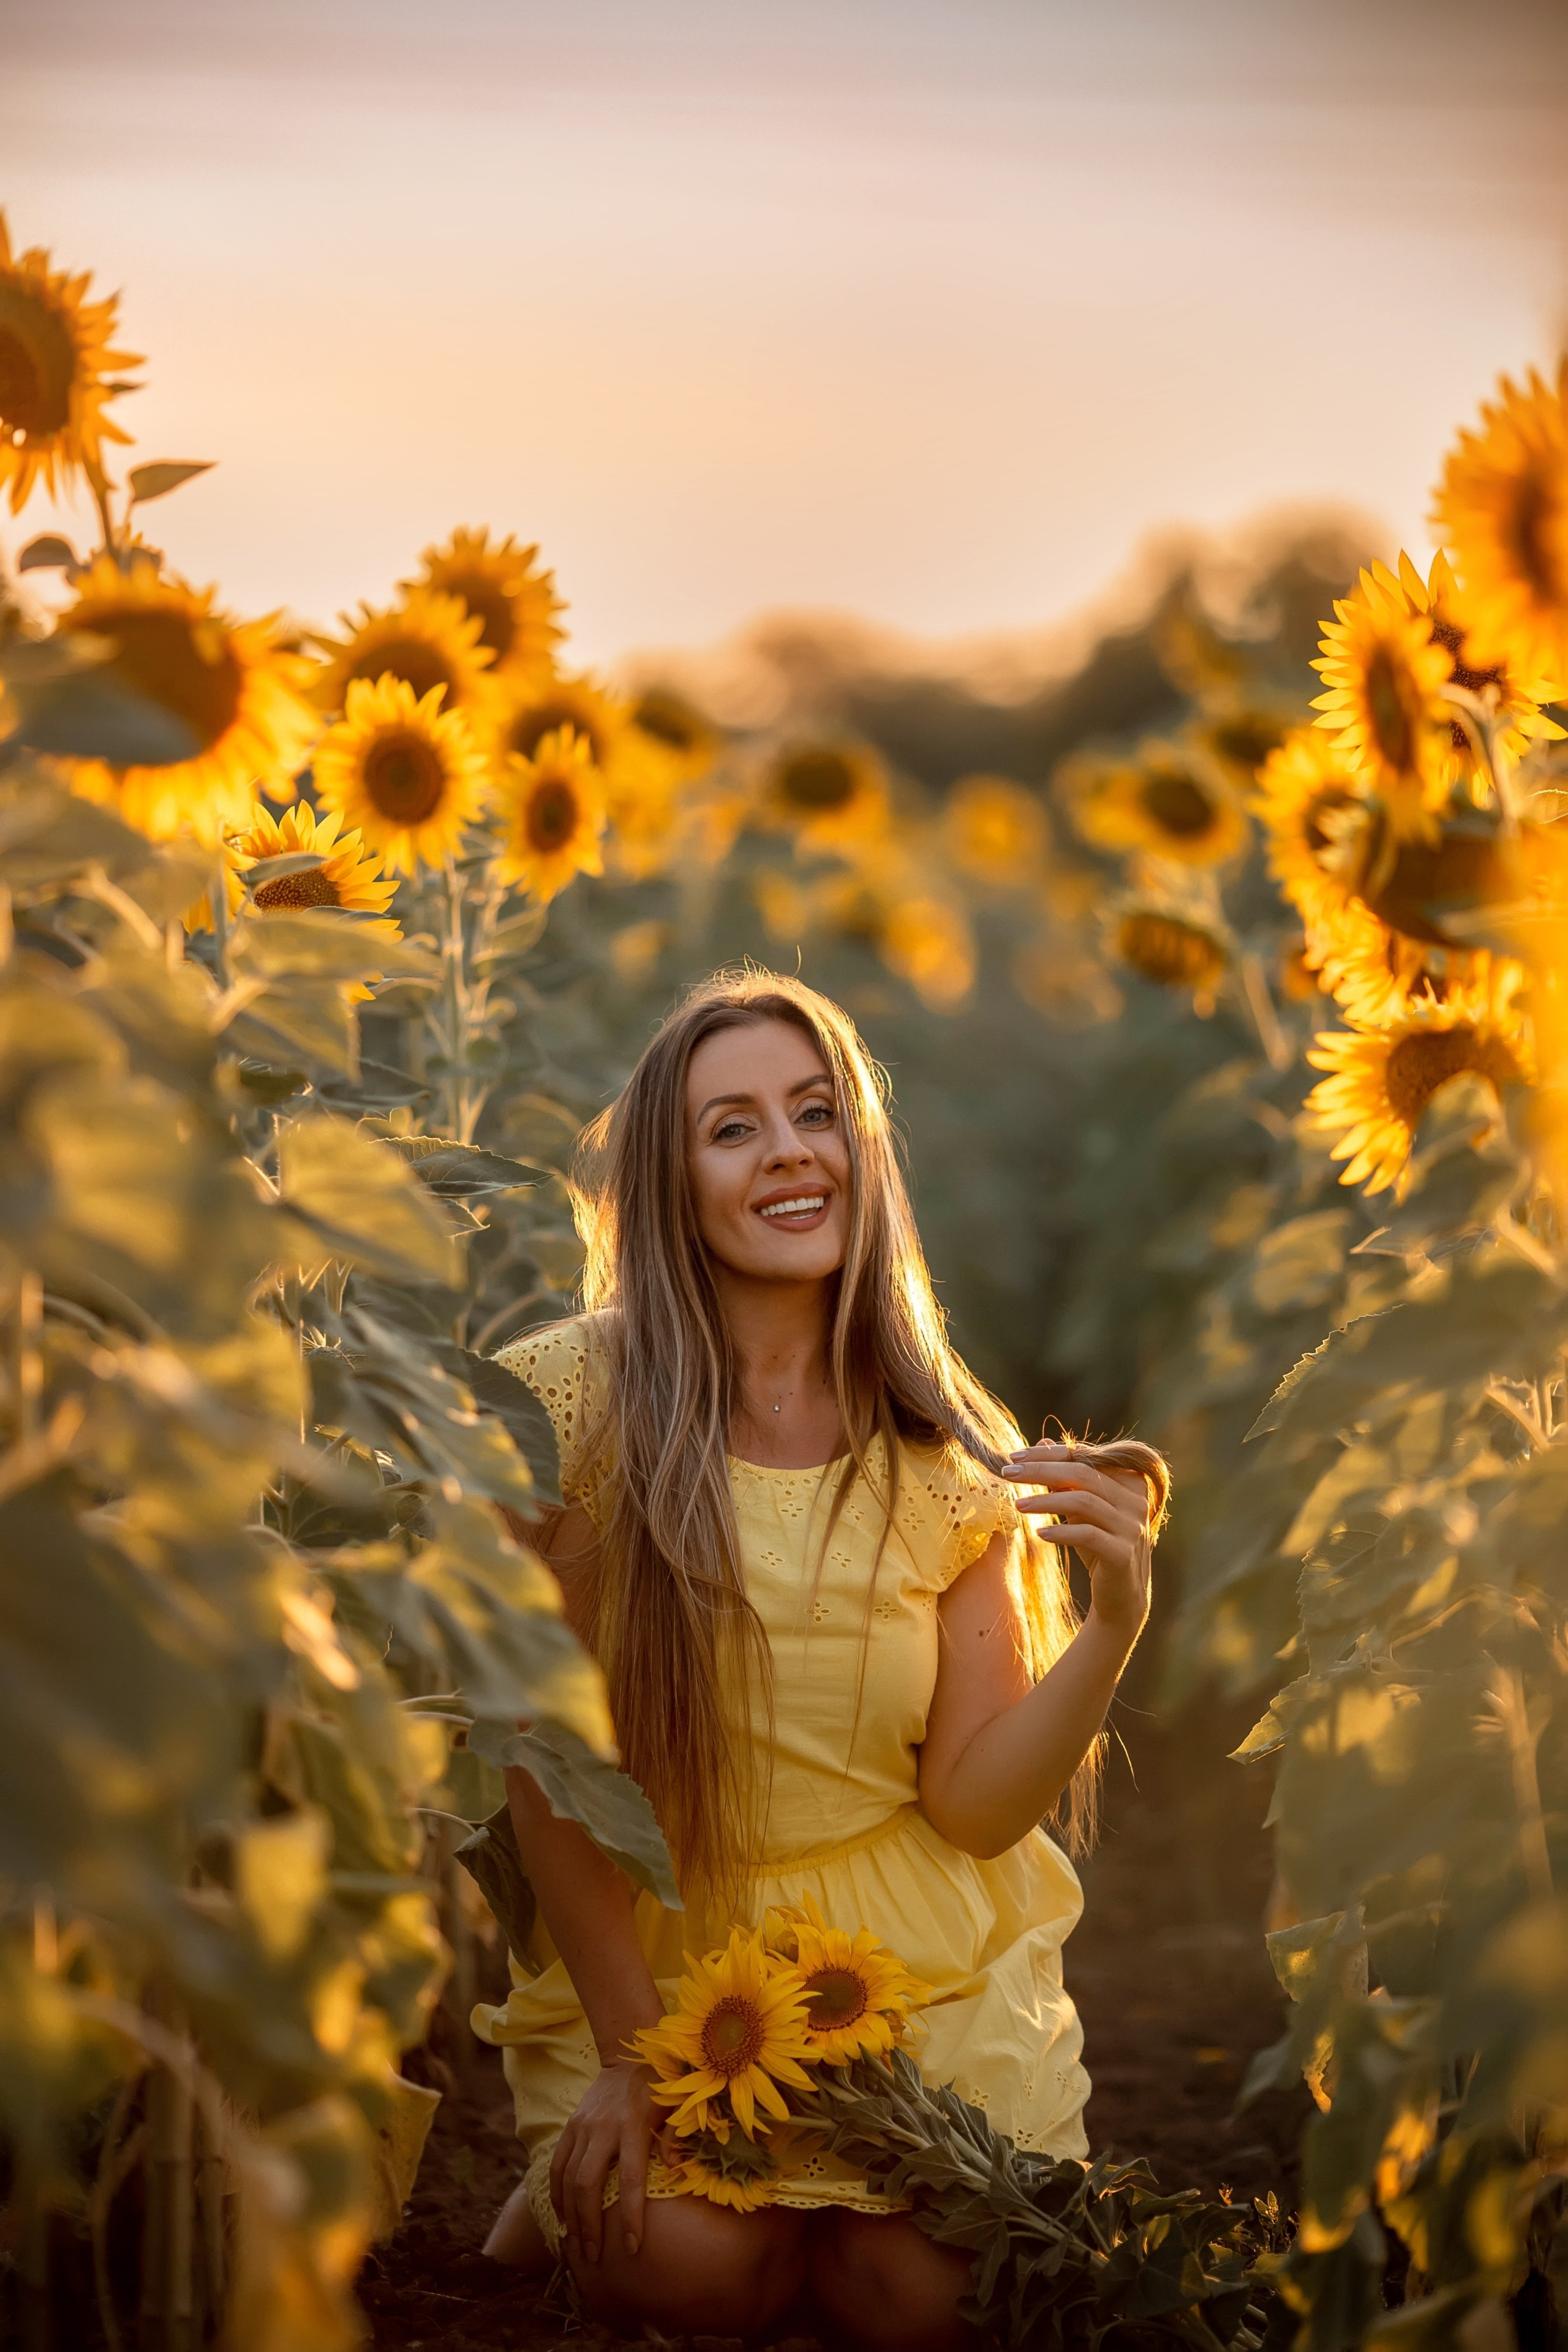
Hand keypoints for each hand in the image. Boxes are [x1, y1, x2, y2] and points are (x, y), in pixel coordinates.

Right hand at [550, 2055, 666, 2263]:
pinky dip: (556, 2193)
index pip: (631, 2179)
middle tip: (593, 2256)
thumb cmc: (662, 2087)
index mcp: (634, 2125)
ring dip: (571, 2215)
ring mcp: (583, 2126)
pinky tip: (561, 2216)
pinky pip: (558, 2164)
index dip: (630, 2216)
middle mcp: (604, 2127)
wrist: (629, 2054)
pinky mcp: (571, 2125)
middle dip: (590, 2224)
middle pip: (589, 2184)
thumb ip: (676, 2136)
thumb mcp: (678, 2107)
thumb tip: (676, 2169)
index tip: (631, 2248)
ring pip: (569, 2178)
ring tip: (576, 2244)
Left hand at [1002, 1444, 1153, 1648]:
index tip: (1014, 1456)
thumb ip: (1067, 1475)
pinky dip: (1061, 1532)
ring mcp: (1132, 1526)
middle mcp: (1136, 1499)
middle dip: (1041, 1470)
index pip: (1084, 1456)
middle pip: (1083, 1473)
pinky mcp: (1123, 1553)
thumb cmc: (1098, 1544)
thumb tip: (1043, 1442)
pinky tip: (1040, 1533)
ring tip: (1018, 1505)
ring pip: (1084, 1501)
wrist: (1121, 1595)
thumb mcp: (1081, 1507)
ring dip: (1046, 1500)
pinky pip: (1088, 1535)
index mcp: (1130, 1479)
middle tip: (1007, 1473)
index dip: (1048, 1454)